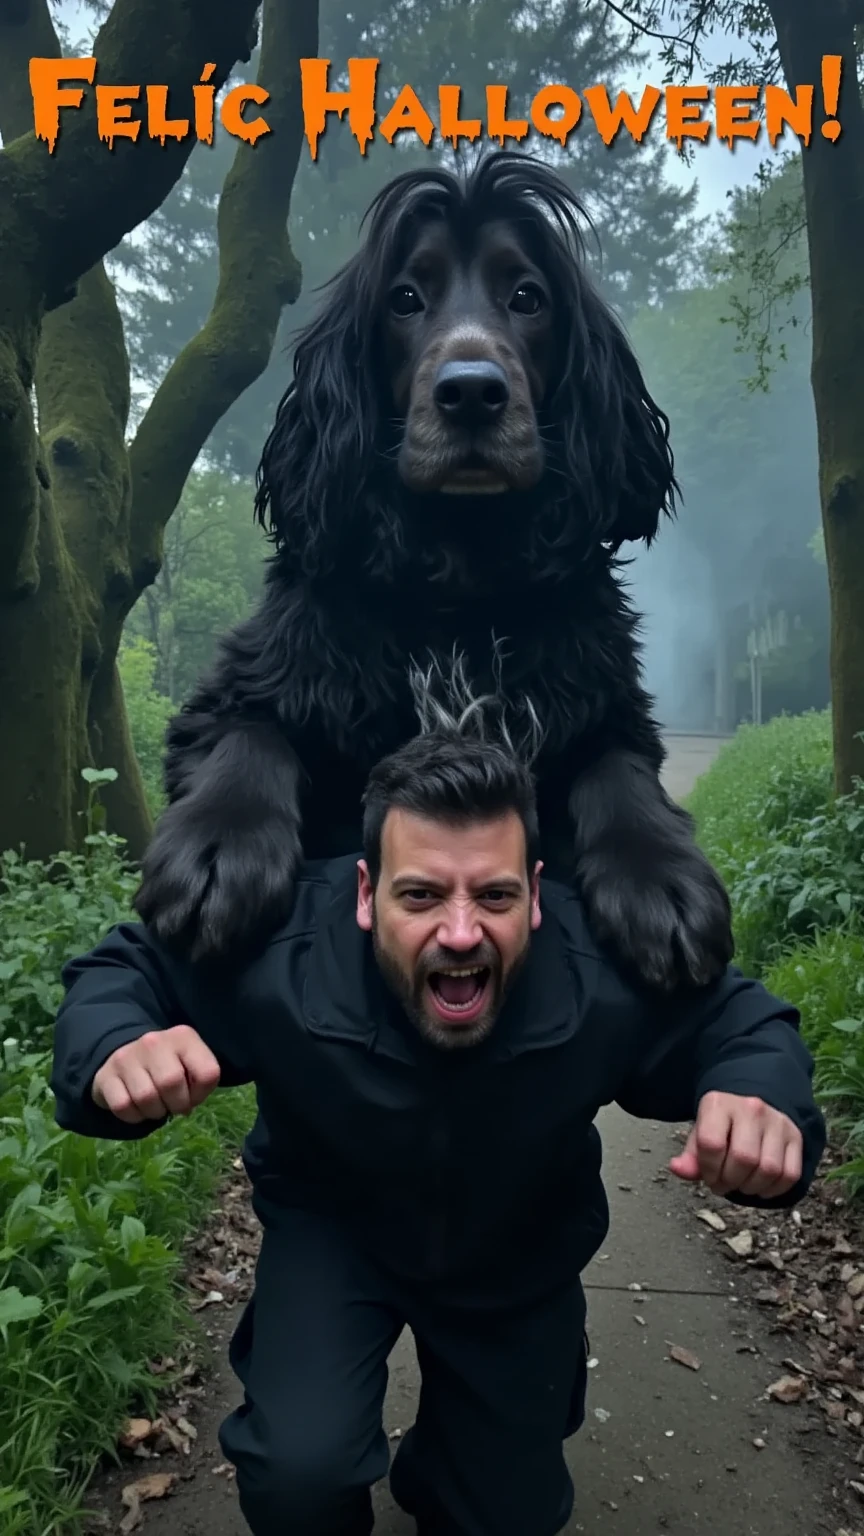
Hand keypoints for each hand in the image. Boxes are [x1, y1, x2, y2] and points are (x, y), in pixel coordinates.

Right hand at [91, 1024, 220, 1123]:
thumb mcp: (190, 1064)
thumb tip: (186, 1107)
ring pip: (146, 1098)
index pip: (207, 1073)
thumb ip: (199, 1081)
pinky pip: (123, 1107)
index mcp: (183, 1037)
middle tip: (172, 1105)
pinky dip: (134, 1116)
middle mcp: (154, 1041)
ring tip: (155, 1106)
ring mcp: (126, 1056)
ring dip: (154, 1112)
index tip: (192, 1095)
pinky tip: (137, 1108)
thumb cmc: (167, 1065)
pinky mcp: (105, 1075)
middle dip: (176, 1105)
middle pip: (171, 1084)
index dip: (202, 1094)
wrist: (125, 1054)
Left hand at [669, 1090, 802, 1197]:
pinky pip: (790, 1174)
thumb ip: (690, 1156)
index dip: (708, 1170)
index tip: (708, 1176)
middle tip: (724, 1185)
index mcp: (719, 1104)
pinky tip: (760, 1186)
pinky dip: (774, 1189)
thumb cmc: (721, 1125)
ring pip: (769, 1169)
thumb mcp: (700, 1133)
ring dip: (751, 1188)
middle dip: (730, 1181)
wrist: (751, 1102)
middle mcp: (751, 1108)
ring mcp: (777, 1121)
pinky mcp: (796, 1136)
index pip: (712, 1144)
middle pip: (744, 1159)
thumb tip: (678, 1170)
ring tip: (741, 1184)